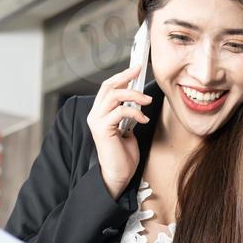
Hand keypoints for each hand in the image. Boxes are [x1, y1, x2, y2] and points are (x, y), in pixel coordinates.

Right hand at [86, 64, 152, 199]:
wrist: (119, 174)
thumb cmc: (124, 155)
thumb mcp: (128, 128)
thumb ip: (128, 114)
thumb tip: (137, 99)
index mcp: (100, 112)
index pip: (108, 87)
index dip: (122, 76)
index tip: (136, 68)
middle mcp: (95, 114)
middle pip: (109, 86)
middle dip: (126, 77)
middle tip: (140, 72)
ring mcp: (97, 121)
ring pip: (115, 96)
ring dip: (134, 96)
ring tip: (147, 102)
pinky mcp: (102, 128)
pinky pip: (120, 112)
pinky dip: (135, 113)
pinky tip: (143, 119)